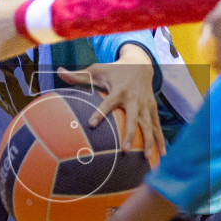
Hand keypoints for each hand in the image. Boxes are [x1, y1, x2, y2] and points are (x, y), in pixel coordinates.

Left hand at [56, 48, 166, 169]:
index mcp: (119, 90)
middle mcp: (134, 99)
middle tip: (125, 149)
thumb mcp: (96, 69)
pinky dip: (160, 139)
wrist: (140, 63)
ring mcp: (145, 105)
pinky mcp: (152, 109)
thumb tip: (58, 72)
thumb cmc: (114, 69)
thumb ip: (77, 75)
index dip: (100, 112)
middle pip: (134, 119)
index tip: (91, 124)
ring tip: (146, 158)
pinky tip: (162, 154)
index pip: (108, 102)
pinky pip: (157, 126)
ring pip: (148, 125)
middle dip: (130, 134)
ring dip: (148, 141)